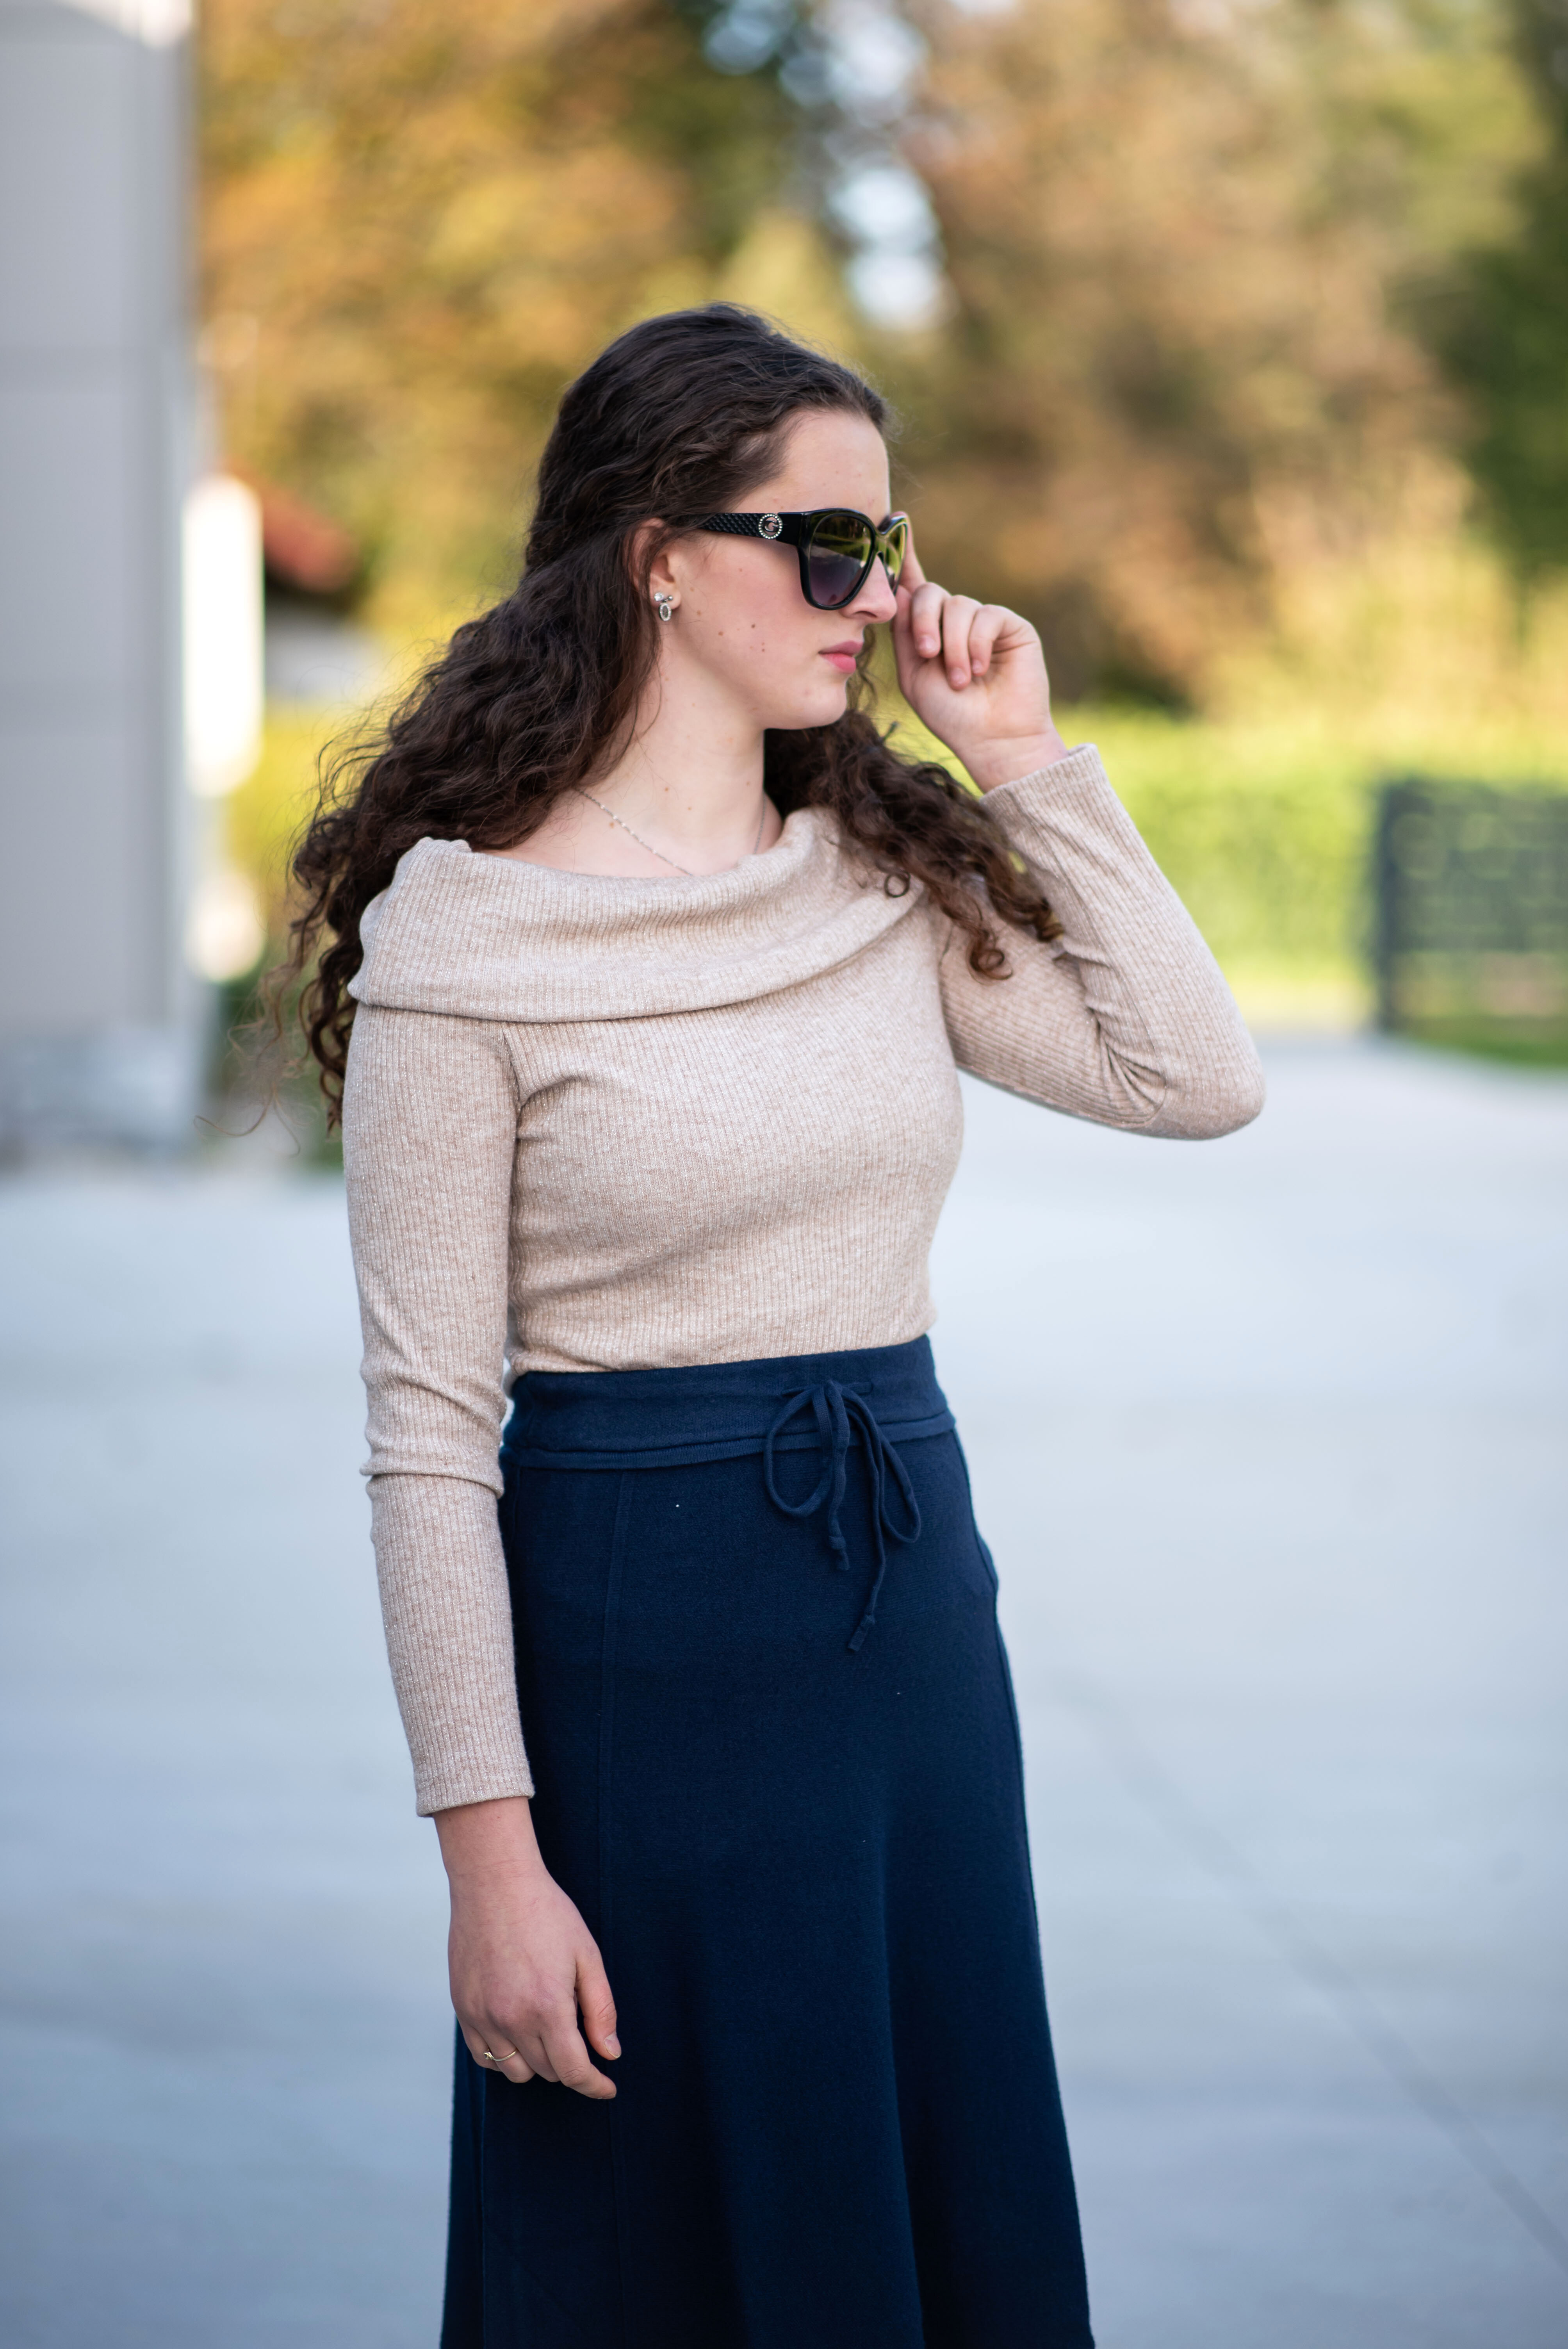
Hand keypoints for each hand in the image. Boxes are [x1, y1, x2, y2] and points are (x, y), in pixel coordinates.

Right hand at [435, 1795, 618, 2097]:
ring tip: (549, 2031)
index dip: (594, 2085)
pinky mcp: (463, 2009)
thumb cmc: (546, 1912)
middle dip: (570, 2064)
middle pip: (547, 2071)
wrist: (494, 1881)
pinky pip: (485, 2056)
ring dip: (537, 2062)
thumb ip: (600, 2009)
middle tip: (581, 2038)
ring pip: (515, 2071)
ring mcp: (482, 2016)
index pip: (573, 2071)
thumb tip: (609, 2053)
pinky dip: (504, 2055)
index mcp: (547, 2006)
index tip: (607, 2087)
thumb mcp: (586, 1955)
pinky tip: (518, 2032)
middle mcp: (511, 2019)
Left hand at [891, 540, 1068, 792]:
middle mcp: (955, 621)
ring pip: (957, 605)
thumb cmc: (952, 715)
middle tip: (929, 655)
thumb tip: (901, 589)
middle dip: (923, 622)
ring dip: (953, 645)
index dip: (904, 558)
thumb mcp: (913, 675)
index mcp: (928, 631)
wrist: (992, 738)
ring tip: (960, 679)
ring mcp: (983, 621)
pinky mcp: (1009, 625)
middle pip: (929, 592)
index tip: (896, 521)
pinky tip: (979, 670)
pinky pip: (985, 615)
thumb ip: (904, 634)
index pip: (914, 588)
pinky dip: (976, 644)